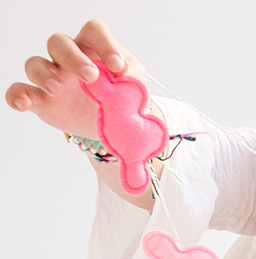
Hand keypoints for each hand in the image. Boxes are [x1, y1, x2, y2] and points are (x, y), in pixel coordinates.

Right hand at [6, 19, 143, 137]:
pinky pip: (19, 91)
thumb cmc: (125, 98)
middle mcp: (70, 58)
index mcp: (95, 49)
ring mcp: (53, 77)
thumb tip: (120, 76)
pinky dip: (18, 95)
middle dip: (73, 57)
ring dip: (44, 74)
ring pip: (35, 63)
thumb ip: (129, 81)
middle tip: (91, 76)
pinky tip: (24, 104)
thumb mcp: (133, 89)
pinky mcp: (42, 100)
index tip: (118, 67)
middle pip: (59, 42)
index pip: (93, 31)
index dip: (104, 44)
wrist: (119, 126)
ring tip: (57, 89)